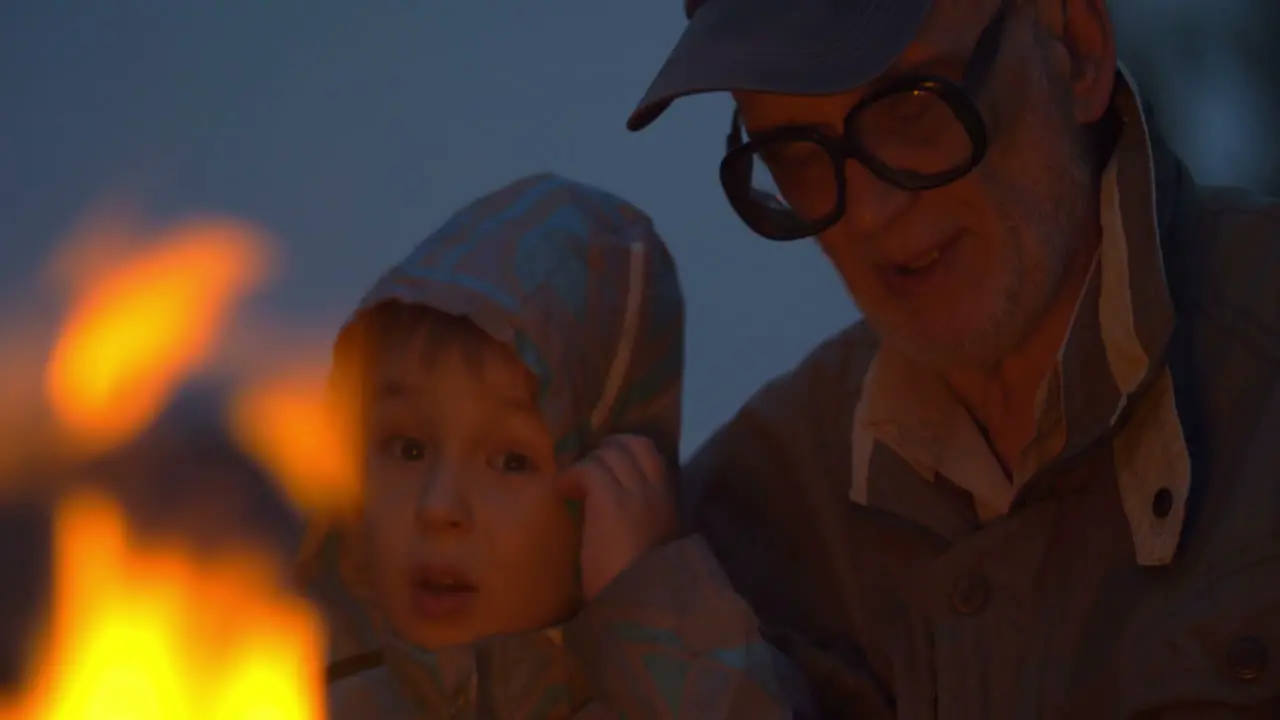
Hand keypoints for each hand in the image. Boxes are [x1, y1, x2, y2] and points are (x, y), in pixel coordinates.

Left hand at [557, 434, 678, 600]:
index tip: (606, 466)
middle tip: (586, 468)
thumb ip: (641, 523)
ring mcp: (635, 493)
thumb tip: (616, 511)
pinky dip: (572, 475)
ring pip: (610, 453)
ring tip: (572, 485)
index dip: (626, 453)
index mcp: (669, 506)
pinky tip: (562, 492)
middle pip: (634, 444)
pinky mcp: (610, 500)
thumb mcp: (650, 549)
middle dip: (606, 449)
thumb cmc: (639, 588)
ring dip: (587, 464)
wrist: (636, 607)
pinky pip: (589, 468)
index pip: (653, 456)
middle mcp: (658, 493)